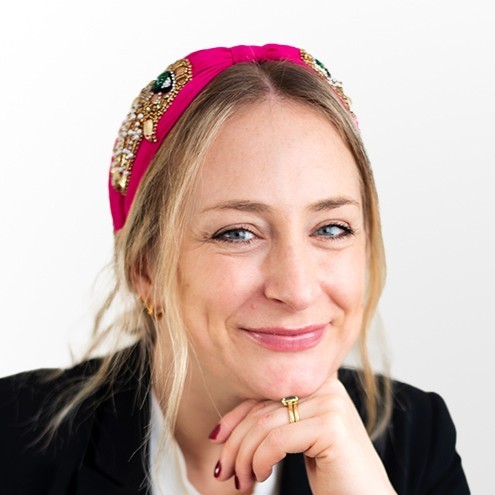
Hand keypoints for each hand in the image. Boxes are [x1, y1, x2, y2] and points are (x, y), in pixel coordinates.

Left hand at [209, 376, 396, 493]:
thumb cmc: (334, 473)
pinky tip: (262, 476)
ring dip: (244, 457)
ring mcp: (331, 404)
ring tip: (243, 481)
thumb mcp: (298, 438)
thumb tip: (223, 429)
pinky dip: (260, 460)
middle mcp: (326, 386)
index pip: (265, 392)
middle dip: (235, 443)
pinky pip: (277, 440)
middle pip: (262, 408)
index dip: (236, 416)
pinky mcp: (331, 427)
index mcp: (319, 382)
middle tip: (225, 472)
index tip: (217, 439)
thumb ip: (274, 421)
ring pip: (265, 425)